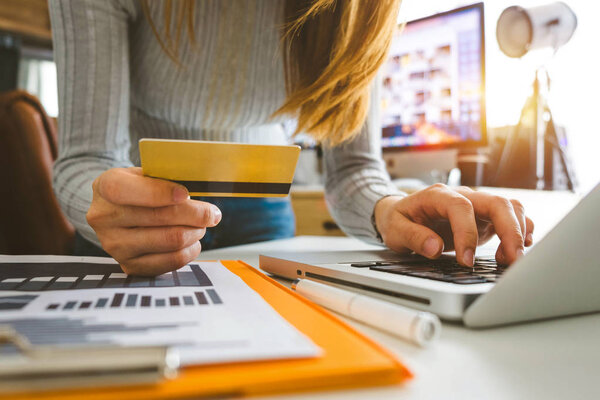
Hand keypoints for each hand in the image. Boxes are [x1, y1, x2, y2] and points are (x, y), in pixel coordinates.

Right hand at [86, 167, 221, 275]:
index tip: (186, 194)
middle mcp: (104, 218)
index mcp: (106, 187)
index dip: (160, 192)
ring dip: (195, 232)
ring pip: (170, 240)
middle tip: (211, 213)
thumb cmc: (139, 189)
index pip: (127, 190)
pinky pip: (170, 262)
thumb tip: (200, 185)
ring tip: (201, 225)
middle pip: (159, 217)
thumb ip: (167, 177)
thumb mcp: (146, 173)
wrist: (119, 211)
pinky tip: (193, 241)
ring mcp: (114, 245)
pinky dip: (190, 251)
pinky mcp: (129, 265)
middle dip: (195, 214)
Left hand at [374, 184, 533, 265]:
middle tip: (511, 260)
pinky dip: (521, 230)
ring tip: (511, 259)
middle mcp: (462, 196)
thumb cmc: (399, 220)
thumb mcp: (395, 230)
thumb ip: (414, 238)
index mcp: (438, 195)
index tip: (467, 261)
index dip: (467, 233)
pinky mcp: (485, 218)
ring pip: (510, 207)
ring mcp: (476, 206)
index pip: (461, 207)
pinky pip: (511, 217)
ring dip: (518, 231)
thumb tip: (435, 248)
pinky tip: (518, 249)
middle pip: (496, 202)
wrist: (400, 213)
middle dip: (509, 230)